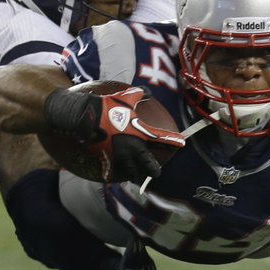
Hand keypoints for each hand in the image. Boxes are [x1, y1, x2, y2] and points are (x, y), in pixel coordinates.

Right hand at [43, 85, 184, 182]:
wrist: (87, 117)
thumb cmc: (108, 107)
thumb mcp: (126, 97)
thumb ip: (139, 94)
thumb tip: (148, 91)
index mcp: (140, 134)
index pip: (162, 138)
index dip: (174, 141)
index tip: (182, 143)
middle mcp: (133, 148)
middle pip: (149, 165)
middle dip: (154, 170)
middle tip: (156, 173)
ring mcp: (120, 156)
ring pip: (132, 173)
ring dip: (136, 176)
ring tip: (138, 179)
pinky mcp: (106, 159)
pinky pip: (110, 170)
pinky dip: (111, 173)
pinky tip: (112, 176)